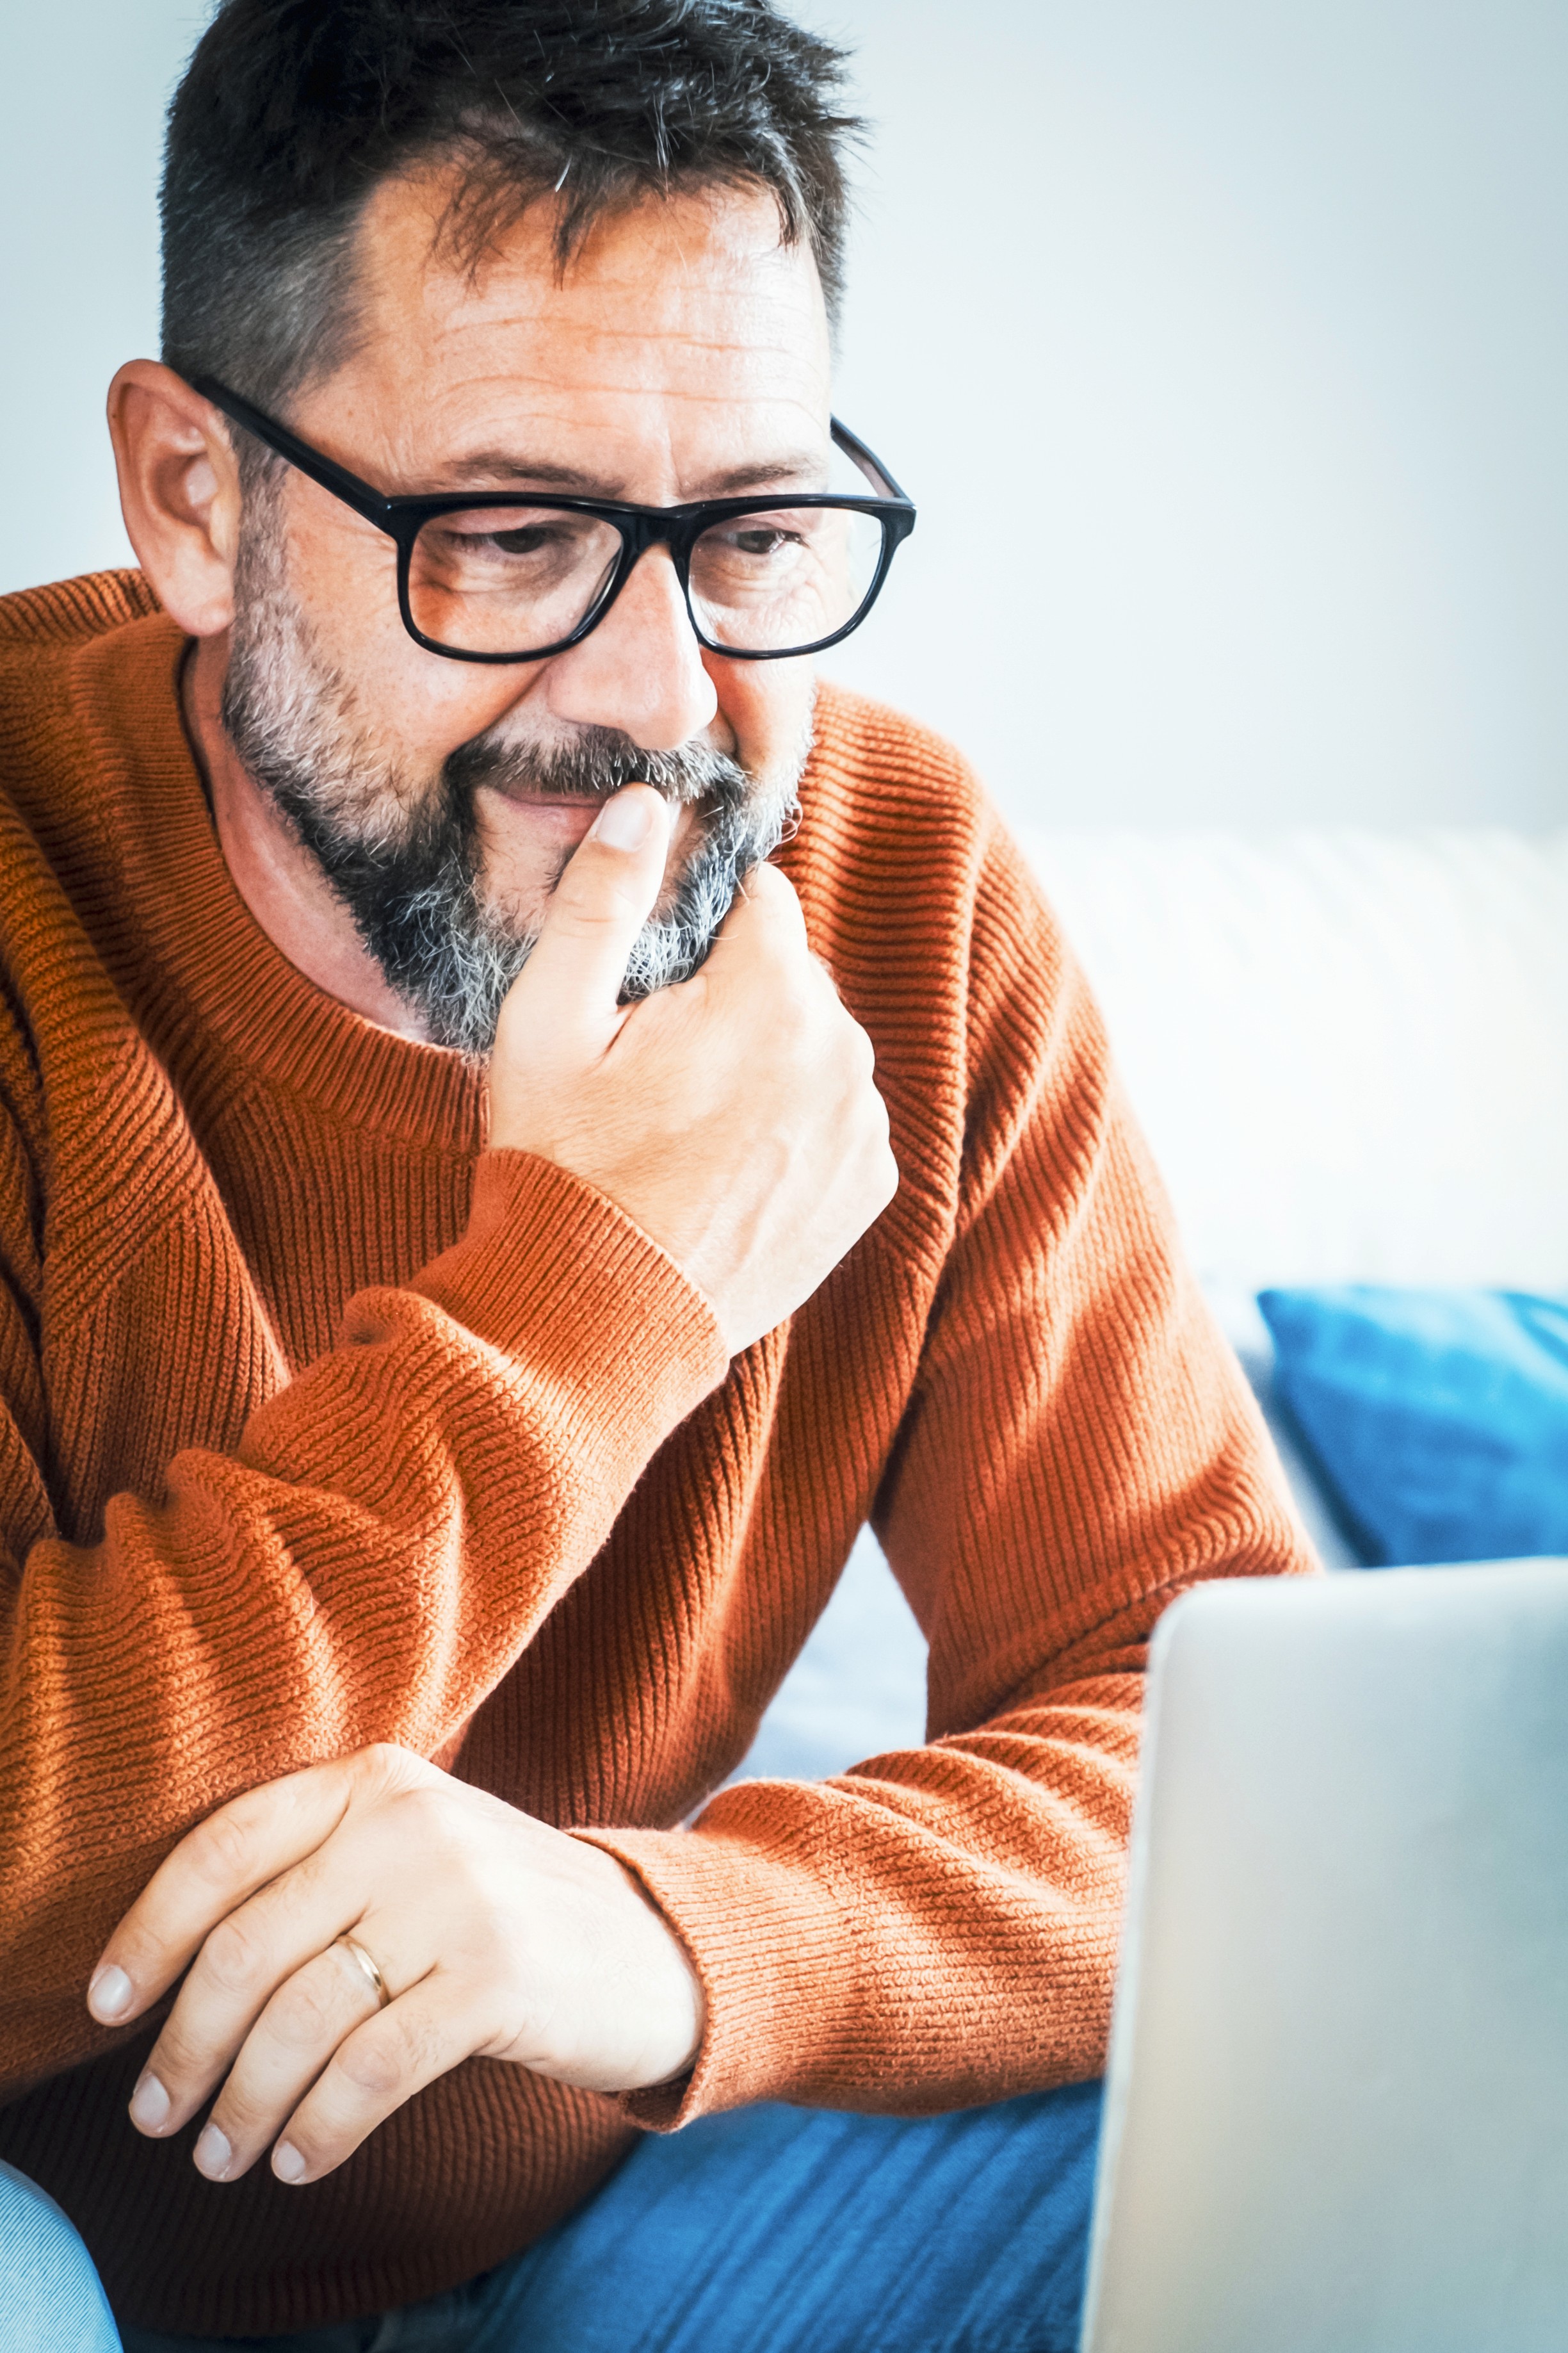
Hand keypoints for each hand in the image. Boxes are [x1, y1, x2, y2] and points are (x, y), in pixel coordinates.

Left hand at [86, 1745, 703, 2185]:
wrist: (653, 1944)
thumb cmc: (501, 1911)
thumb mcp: (413, 1850)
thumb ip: (314, 1869)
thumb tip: (169, 1969)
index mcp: (376, 1777)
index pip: (224, 1847)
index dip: (148, 1933)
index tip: (107, 2008)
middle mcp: (412, 1823)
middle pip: (247, 1946)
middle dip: (183, 2046)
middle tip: (158, 2116)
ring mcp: (461, 1897)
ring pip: (300, 2018)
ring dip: (243, 2103)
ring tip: (222, 2154)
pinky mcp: (500, 1979)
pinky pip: (371, 2070)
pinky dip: (321, 2127)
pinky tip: (299, 2157)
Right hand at [487, 786, 897, 1356]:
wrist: (598, 1319)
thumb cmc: (561, 1167)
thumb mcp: (545, 1021)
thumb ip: (601, 899)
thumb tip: (646, 805)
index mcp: (772, 991)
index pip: (758, 899)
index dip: (698, 928)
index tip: (651, 985)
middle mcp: (842, 1050)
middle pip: (792, 977)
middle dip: (734, 1000)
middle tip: (655, 1070)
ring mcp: (864, 1125)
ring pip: (817, 1048)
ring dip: (768, 1065)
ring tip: (687, 1130)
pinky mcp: (871, 1188)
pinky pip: (838, 1118)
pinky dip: (795, 1129)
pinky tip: (729, 1169)